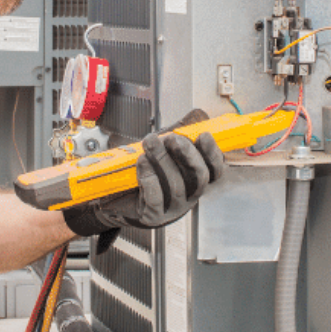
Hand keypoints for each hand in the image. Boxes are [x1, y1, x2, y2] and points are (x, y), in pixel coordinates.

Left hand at [63, 128, 226, 234]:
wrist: (115, 198)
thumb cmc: (143, 173)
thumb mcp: (163, 152)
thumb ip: (179, 135)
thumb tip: (197, 115)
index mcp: (194, 181)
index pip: (215, 170)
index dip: (213, 153)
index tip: (204, 135)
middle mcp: (189, 196)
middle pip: (199, 177)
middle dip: (187, 154)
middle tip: (172, 138)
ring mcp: (173, 209)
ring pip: (177, 186)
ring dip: (163, 160)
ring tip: (150, 143)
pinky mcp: (154, 216)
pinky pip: (156, 198)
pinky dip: (149, 177)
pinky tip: (142, 163)